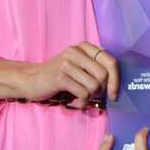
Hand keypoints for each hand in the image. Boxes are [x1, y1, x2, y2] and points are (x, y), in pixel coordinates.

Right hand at [0, 42, 118, 107]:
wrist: (31, 80)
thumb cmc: (60, 76)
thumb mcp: (79, 66)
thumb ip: (96, 67)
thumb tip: (118, 80)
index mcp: (84, 47)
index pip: (111, 61)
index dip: (116, 80)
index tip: (114, 94)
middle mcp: (76, 51)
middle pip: (105, 75)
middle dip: (102, 90)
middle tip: (92, 95)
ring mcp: (68, 63)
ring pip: (94, 86)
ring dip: (90, 97)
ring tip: (81, 97)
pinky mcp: (60, 76)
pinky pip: (83, 93)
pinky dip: (82, 102)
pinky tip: (75, 102)